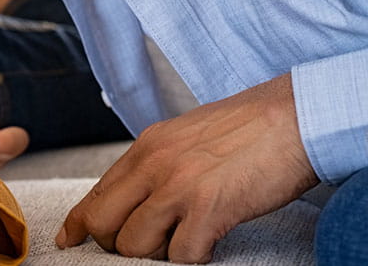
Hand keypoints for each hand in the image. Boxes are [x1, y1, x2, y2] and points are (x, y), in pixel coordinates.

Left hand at [56, 73, 317, 262]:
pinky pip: (181, 256)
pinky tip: (207, 245)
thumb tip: (135, 195)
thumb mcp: (185, 136)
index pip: (96, 193)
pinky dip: (191, 259)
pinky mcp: (209, 209)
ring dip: (155, 254)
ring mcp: (178, 187)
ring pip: (134, 246)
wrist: (296, 116)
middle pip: (102, 223)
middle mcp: (153, 165)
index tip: (71, 239)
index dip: (80, 223)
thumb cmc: (250, 127)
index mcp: (145, 147)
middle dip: (114, 243)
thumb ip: (156, 164)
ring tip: (181, 242)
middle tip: (143, 245)